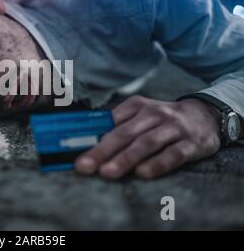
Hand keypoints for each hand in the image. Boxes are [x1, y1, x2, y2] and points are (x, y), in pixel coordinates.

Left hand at [75, 95, 221, 178]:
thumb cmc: (162, 120)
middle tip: (85, 166)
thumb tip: (88, 141)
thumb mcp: (140, 115)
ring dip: (126, 158)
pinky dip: (158, 164)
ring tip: (108, 172)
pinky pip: (174, 154)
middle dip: (103, 151)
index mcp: (137, 105)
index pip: (110, 122)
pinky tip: (143, 174)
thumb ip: (118, 126)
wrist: (205, 115)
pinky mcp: (192, 143)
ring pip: (147, 143)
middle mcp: (155, 114)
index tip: (75, 152)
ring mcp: (174, 128)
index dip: (91, 138)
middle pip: (125, 133)